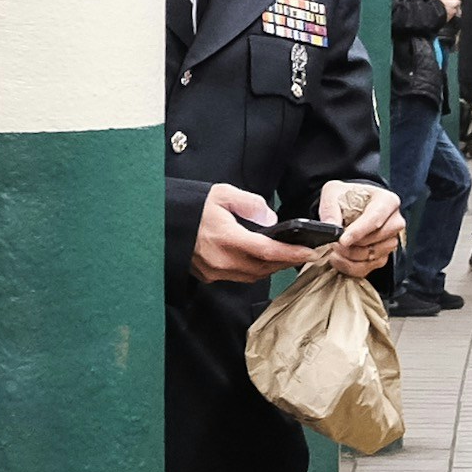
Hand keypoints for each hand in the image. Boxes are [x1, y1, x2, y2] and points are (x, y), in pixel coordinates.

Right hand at [191, 181, 313, 285]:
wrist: (160, 221)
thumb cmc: (191, 207)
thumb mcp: (221, 193)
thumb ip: (250, 204)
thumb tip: (271, 219)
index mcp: (226, 238)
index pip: (267, 251)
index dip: (292, 253)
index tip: (311, 252)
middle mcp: (221, 260)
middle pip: (264, 268)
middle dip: (287, 262)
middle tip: (306, 254)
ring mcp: (214, 271)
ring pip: (252, 276)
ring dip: (272, 268)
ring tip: (287, 256)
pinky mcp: (208, 276)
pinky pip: (239, 277)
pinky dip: (254, 270)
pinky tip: (261, 260)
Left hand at [321, 180, 402, 278]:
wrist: (350, 207)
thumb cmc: (346, 197)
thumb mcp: (333, 193)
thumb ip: (330, 208)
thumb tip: (331, 226)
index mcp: (387, 201)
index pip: (376, 218)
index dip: (359, 231)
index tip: (343, 240)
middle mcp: (394, 221)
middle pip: (377, 239)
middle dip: (353, 245)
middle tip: (334, 244)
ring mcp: (390, 240)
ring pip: (374, 256)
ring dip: (351, 257)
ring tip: (335, 250)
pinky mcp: (383, 255)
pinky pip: (369, 268)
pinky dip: (351, 267)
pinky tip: (339, 259)